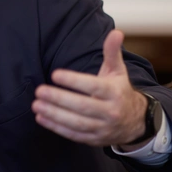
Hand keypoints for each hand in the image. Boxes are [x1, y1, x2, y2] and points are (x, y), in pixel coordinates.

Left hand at [32, 29, 148, 146]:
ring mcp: (102, 128)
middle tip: (39, 91)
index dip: (74, 81)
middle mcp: (110, 111)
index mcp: (114, 92)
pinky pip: (74, 135)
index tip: (55, 74)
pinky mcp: (94, 139)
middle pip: (82, 106)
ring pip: (76, 123)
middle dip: (59, 99)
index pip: (93, 87)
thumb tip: (116, 32)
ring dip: (54, 115)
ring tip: (36, 105)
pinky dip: (57, 128)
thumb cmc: (119, 90)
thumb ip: (112, 52)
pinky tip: (41, 118)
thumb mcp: (117, 70)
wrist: (134, 122)